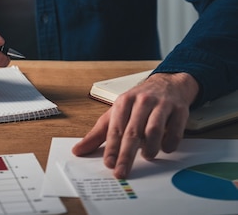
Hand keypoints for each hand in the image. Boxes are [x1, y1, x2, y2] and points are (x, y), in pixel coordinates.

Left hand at [72, 72, 198, 177]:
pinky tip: (165, 148)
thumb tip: (78, 150)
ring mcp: (161, 104)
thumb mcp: (116, 113)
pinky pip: (175, 131)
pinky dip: (169, 144)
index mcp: (124, 101)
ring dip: (150, 148)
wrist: (168, 83)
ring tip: (147, 155)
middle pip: (133, 131)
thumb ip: (98, 133)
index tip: (109, 164)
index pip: (116, 128)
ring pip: (154, 130)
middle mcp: (142, 101)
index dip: (112, 147)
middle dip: (126, 155)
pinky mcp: (179, 110)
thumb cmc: (139, 102)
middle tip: (121, 172)